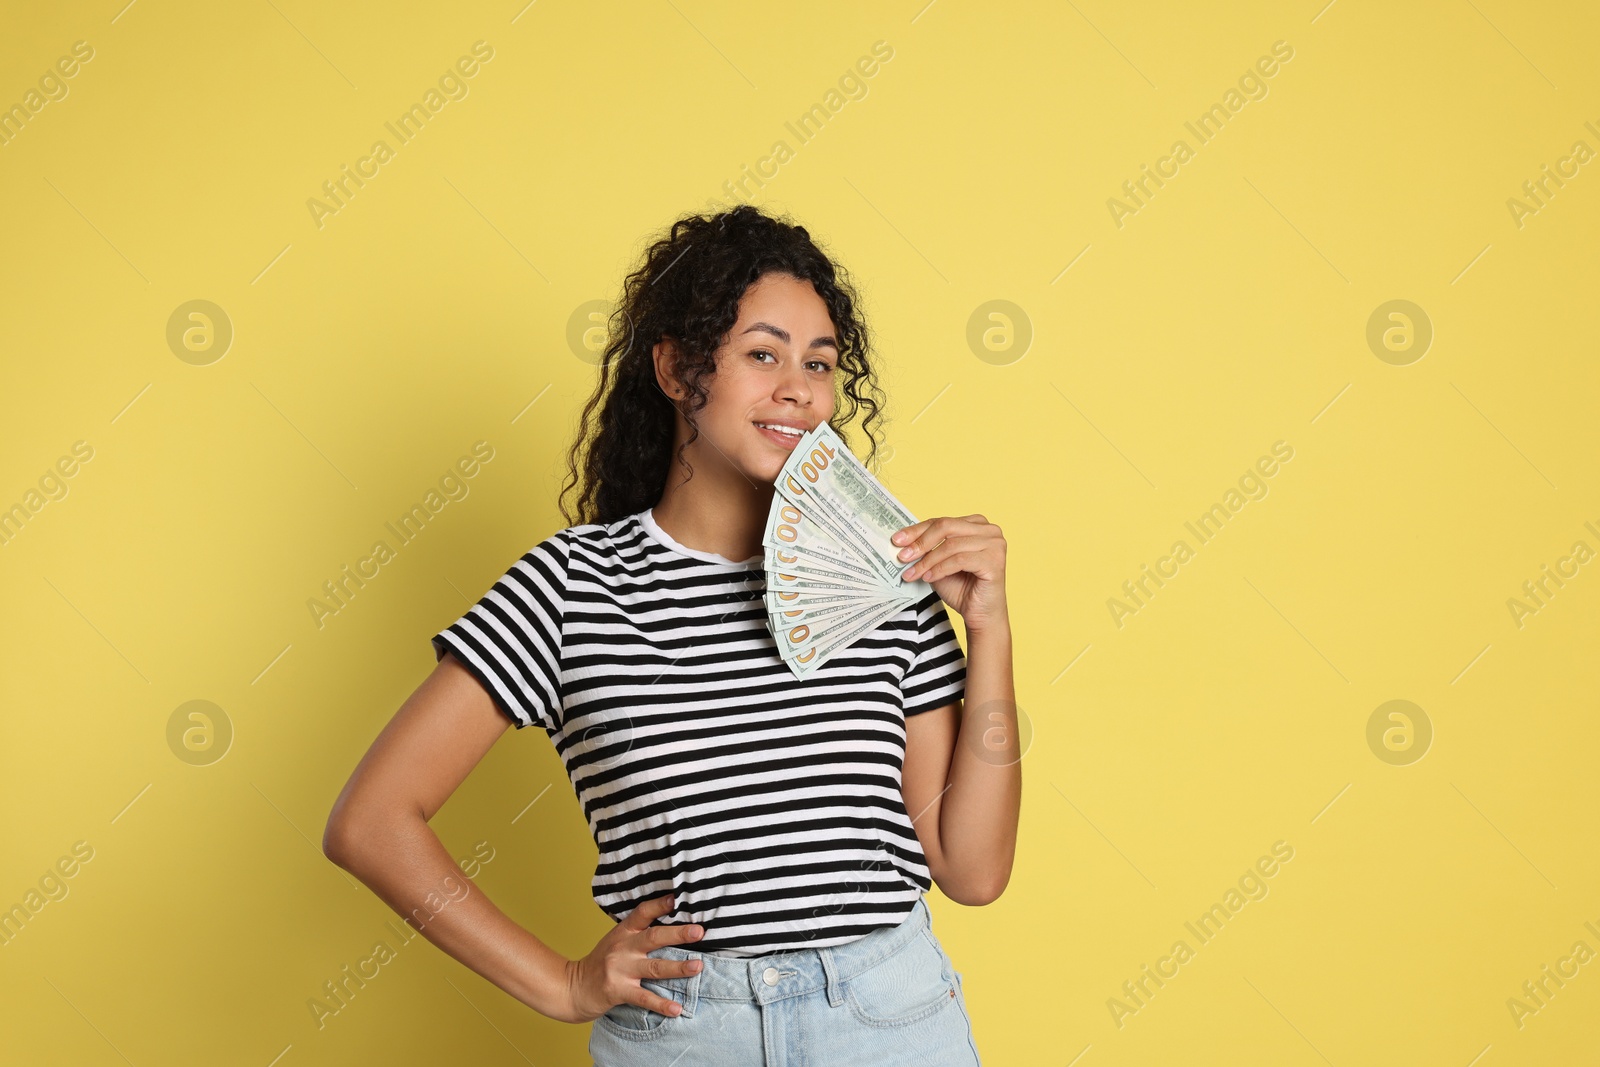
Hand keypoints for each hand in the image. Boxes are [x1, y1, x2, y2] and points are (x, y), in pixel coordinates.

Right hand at [561, 893, 704, 1023]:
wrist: (572, 988)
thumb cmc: (600, 963)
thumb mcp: (616, 941)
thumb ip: (638, 933)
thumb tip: (672, 925)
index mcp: (623, 933)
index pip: (642, 913)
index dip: (659, 905)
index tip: (677, 899)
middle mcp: (623, 948)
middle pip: (653, 938)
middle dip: (678, 934)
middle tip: (699, 932)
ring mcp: (620, 970)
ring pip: (654, 967)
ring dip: (678, 968)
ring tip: (697, 966)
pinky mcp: (618, 991)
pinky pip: (644, 998)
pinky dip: (661, 1004)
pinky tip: (676, 1009)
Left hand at [892, 514, 1007, 631]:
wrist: (979, 614)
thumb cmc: (962, 588)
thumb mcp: (938, 563)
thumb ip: (927, 549)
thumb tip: (902, 541)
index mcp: (977, 524)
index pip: (941, 521)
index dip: (917, 530)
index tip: (897, 540)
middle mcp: (989, 529)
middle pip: (946, 527)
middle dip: (921, 542)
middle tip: (902, 557)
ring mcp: (995, 544)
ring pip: (951, 545)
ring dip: (928, 560)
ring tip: (913, 573)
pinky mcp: (995, 560)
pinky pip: (959, 560)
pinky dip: (940, 569)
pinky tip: (929, 578)